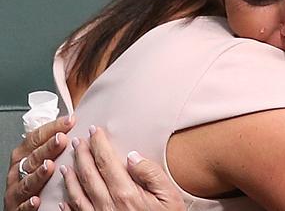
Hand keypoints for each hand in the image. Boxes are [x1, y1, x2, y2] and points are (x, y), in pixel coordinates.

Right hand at [4, 116, 74, 210]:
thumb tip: (75, 123)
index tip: (70, 121)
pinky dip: (29, 203)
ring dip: (38, 173)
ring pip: (27, 180)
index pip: (36, 137)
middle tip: (61, 139)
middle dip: (47, 147)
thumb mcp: (41, 158)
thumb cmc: (35, 178)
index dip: (53, 128)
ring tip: (49, 166)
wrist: (23, 205)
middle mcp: (18, 170)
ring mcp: (17, 190)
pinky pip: (22, 206)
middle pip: (33, 156)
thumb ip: (53, 143)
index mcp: (24, 155)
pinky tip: (37, 200)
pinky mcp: (17, 208)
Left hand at [60, 126, 184, 210]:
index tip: (94, 131)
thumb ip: (151, 174)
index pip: (106, 161)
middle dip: (81, 154)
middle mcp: (107, 204)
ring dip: (70, 176)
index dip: (98, 144)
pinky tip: (64, 197)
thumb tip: (132, 157)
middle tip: (77, 141)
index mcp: (126, 193)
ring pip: (77, 193)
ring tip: (66, 164)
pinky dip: (67, 203)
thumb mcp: (170, 197)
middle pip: (88, 174)